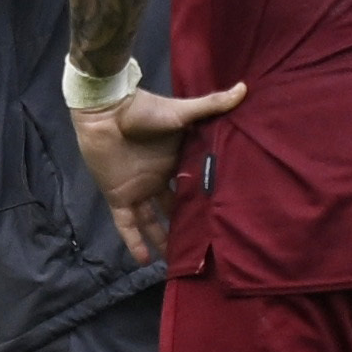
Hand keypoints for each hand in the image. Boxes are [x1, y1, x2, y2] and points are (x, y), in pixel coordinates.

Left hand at [71, 81, 246, 266]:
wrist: (107, 110)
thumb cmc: (144, 109)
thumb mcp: (182, 112)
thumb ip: (211, 105)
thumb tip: (244, 88)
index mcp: (175, 163)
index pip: (192, 188)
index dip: (203, 204)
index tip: (221, 221)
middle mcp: (158, 180)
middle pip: (173, 210)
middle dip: (184, 227)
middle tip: (202, 249)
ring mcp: (138, 189)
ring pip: (152, 222)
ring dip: (161, 241)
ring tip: (175, 263)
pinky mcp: (118, 196)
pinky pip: (127, 225)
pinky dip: (134, 242)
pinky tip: (146, 261)